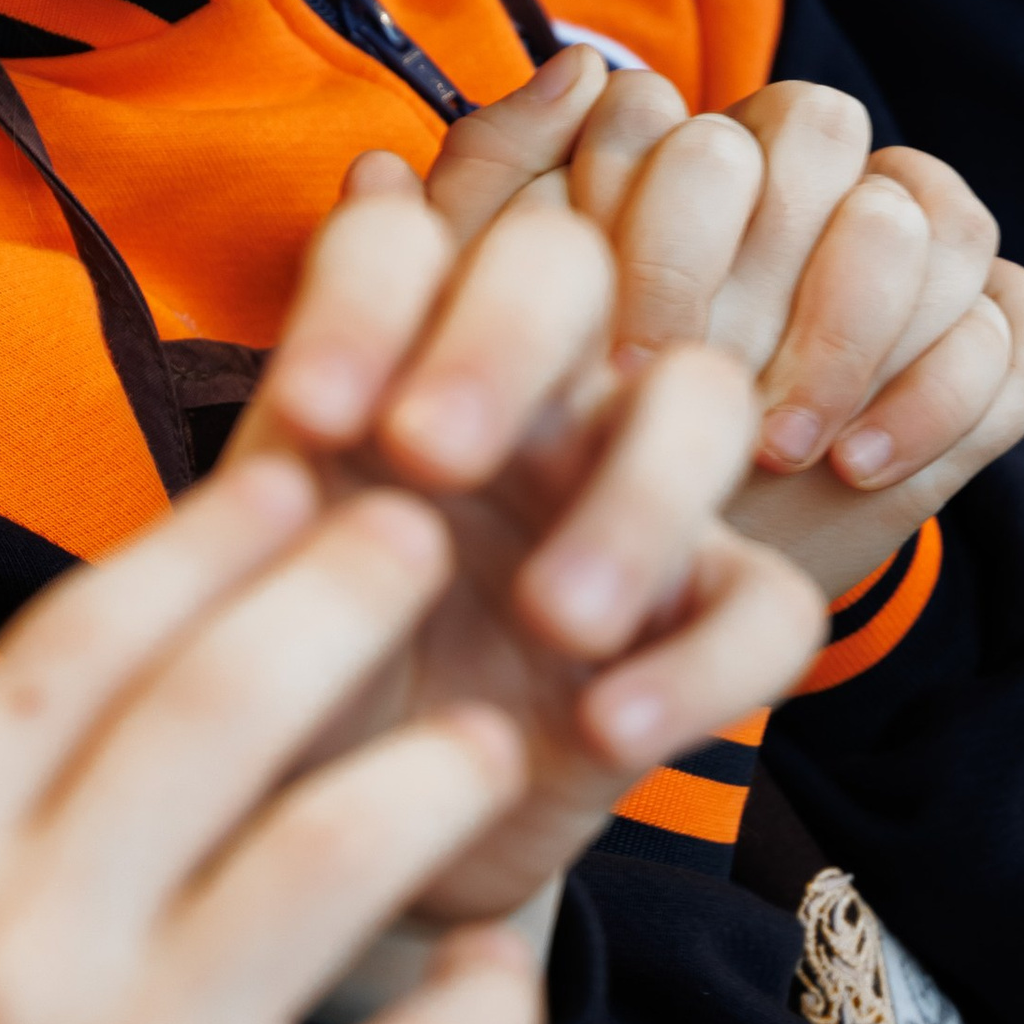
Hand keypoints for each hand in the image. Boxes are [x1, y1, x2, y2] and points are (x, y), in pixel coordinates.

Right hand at [0, 454, 563, 1023]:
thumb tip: (145, 660)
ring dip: (442, 772)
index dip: (203, 541)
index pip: (68, 652)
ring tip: (490, 744)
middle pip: (219, 706)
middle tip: (433, 537)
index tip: (297, 475)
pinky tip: (506, 964)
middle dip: (350, 589)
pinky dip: (491, 995)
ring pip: (347, 850)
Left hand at [226, 152, 826, 922]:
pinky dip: (699, 666)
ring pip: (700, 406)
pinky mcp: (699, 626)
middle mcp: (523, 394)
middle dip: (505, 338)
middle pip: (573, 271)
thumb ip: (307, 387)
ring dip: (635, 497)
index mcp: (395, 354)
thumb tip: (374, 175)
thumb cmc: (281, 680)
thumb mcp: (254, 554)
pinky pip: (770, 611)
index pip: (415, 238)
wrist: (321, 849)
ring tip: (553, 618)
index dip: (375, 293)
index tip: (312, 420)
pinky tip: (603, 729)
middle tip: (426, 456)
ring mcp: (627, 500)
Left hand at [423, 47, 1023, 600]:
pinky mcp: (994, 345)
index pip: (703, 117)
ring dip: (857, 337)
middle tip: (709, 395)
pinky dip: (944, 395)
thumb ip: (496, 186)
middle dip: (765, 273)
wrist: (667, 581)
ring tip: (783, 448)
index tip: (622, 362)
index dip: (666, 234)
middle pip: (826, 130)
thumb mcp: (500, 332)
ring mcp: (921, 256)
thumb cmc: (574, 448)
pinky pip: (1019, 326)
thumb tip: (578, 69)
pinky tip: (860, 468)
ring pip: (936, 218)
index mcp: (700, 155)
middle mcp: (819, 180)